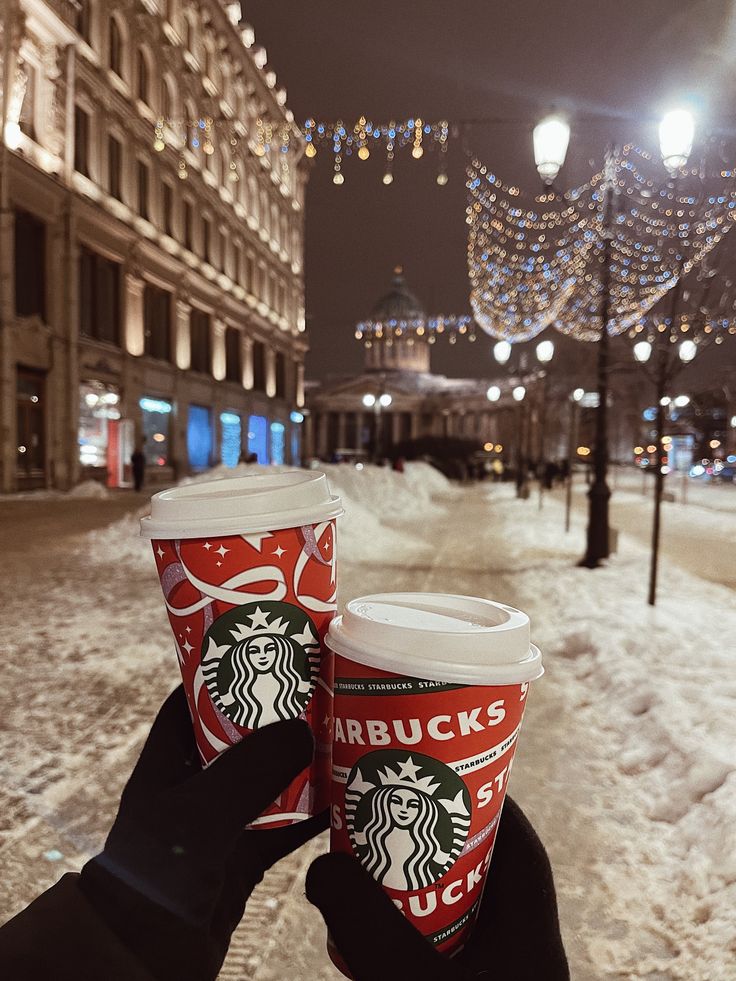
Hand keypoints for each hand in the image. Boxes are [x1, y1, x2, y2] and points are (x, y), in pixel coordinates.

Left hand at [80, 685, 326, 980]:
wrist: (146, 955)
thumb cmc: (157, 877)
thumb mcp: (201, 814)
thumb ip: (251, 770)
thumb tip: (305, 731)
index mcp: (172, 757)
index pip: (200, 694)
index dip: (234, 668)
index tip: (275, 647)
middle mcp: (198, 781)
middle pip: (247, 731)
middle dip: (285, 712)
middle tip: (327, 688)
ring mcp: (225, 818)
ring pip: (275, 775)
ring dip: (308, 760)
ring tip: (348, 734)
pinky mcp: (246, 852)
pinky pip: (289, 821)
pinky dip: (318, 811)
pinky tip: (351, 798)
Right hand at [306, 797, 568, 980]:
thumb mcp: (406, 980)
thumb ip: (362, 919)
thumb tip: (319, 866)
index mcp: (529, 924)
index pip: (514, 833)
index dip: (478, 791)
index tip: (431, 763)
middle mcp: (518, 944)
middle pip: (478, 863)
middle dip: (429, 831)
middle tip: (380, 804)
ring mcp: (492, 973)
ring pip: (452, 905)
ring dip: (408, 879)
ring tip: (359, 855)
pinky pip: (435, 944)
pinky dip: (401, 925)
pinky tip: (360, 926)